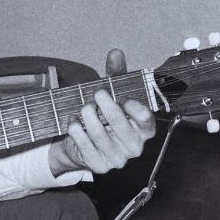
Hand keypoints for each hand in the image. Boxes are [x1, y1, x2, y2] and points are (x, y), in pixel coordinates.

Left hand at [48, 48, 156, 175]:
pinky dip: (76, 130)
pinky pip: (85, 145)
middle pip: (120, 123)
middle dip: (106, 105)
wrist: (82, 142)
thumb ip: (116, 74)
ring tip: (84, 107)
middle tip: (97, 93)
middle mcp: (134, 147)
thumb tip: (115, 53)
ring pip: (99, 134)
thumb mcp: (112, 93)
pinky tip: (73, 122)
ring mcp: (117, 159)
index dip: (133, 106)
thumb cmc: (103, 115)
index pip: (145, 118)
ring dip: (88, 116)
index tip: (121, 96)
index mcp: (144, 130)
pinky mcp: (99, 166)